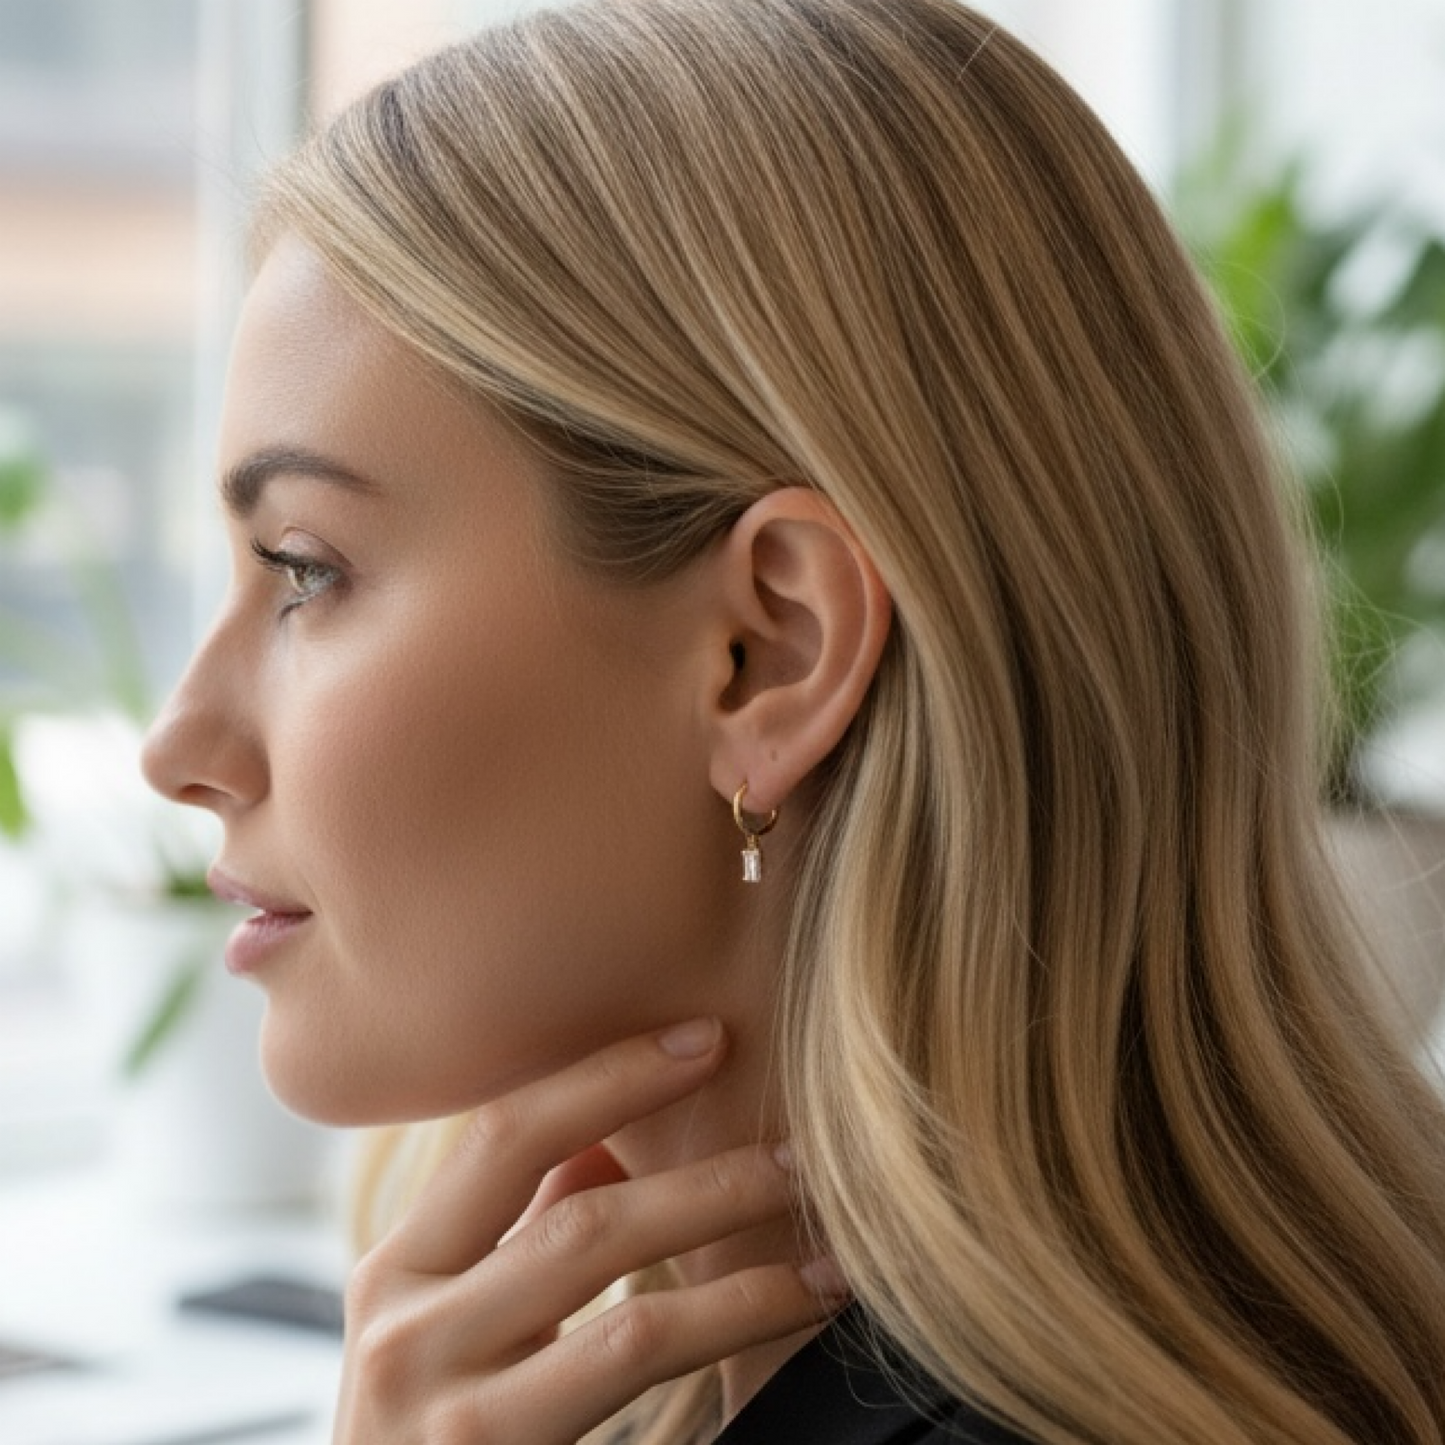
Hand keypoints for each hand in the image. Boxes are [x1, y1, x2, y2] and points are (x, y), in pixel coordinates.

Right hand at [332, 1019, 842, 1443]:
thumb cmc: (430, 1440)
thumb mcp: (449, 1326)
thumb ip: (517, 1234)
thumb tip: (602, 1135)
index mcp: (398, 1270)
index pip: (507, 1135)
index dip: (611, 1076)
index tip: (707, 1036)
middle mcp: (406, 1333)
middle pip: (582, 1217)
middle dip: (709, 1178)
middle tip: (801, 1150)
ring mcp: (453, 1416)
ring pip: (632, 1308)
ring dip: (746, 1264)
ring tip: (827, 1245)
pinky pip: (642, 1374)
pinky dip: (734, 1327)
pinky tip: (793, 1309)